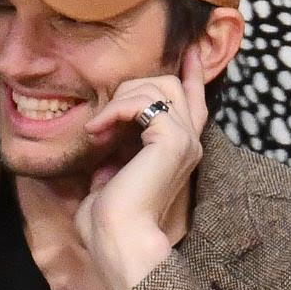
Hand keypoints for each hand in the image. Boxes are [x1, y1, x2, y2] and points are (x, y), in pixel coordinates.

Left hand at [75, 50, 209, 289]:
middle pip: (172, 84)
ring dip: (121, 98)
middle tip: (105, 113)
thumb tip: (102, 136)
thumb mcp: (110, 177)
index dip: (190, 73)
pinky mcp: (172, 141)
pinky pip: (143, 101)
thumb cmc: (109, 223)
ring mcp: (184, 141)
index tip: (187, 48)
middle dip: (134, 85)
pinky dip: (115, 109)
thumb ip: (116, 153)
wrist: (119, 241)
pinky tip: (98, 130)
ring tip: (98, 127)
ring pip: (159, 85)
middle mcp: (189, 144)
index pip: (193, 101)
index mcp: (180, 153)